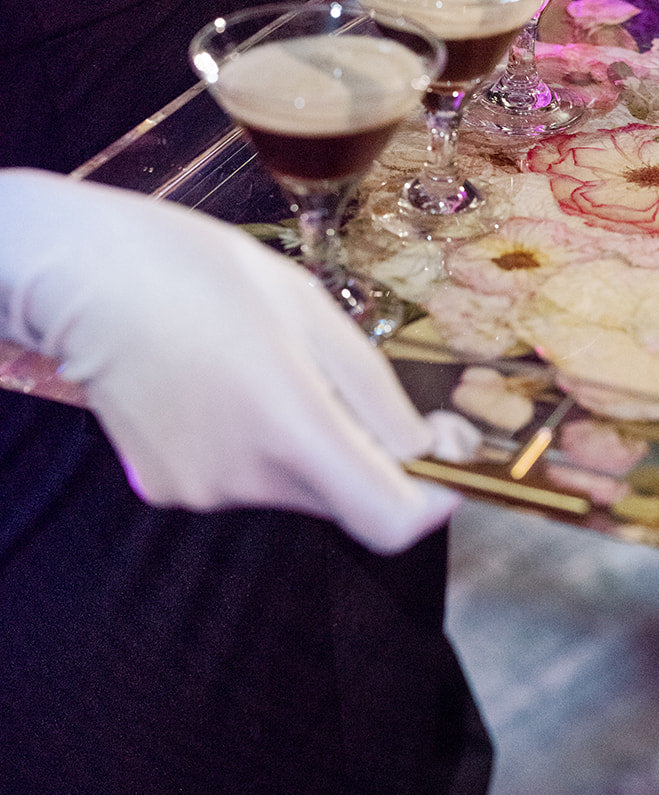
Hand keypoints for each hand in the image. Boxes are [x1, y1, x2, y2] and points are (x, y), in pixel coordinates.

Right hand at [0, 170, 479, 551]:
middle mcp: (248, 478)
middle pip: (342, 498)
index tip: (438, 463)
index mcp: (293, 427)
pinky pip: (240, 480)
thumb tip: (423, 449)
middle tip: (336, 382)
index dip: (429, 502)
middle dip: (360, 454)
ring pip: (292, 488)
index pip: (389, 521)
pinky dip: (249, 446)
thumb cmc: (200, 272)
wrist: (83, 276)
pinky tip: (217, 387)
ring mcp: (202, 492)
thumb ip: (373, 390)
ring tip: (260, 369)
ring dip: (302, 445)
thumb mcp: (310, 307)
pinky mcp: (167, 490)